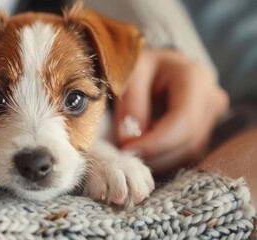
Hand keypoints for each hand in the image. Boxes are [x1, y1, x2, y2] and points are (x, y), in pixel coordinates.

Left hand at [115, 49, 228, 175]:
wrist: (152, 67)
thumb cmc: (138, 66)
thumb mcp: (128, 75)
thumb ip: (131, 104)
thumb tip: (129, 139)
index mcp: (194, 78)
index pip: (183, 122)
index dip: (155, 143)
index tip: (126, 149)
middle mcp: (211, 99)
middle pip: (188, 142)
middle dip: (154, 154)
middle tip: (123, 154)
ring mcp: (212, 117)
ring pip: (188, 153)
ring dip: (156, 159)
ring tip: (131, 149)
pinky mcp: (205, 132)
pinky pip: (185, 154)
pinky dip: (161, 158)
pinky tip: (143, 149)